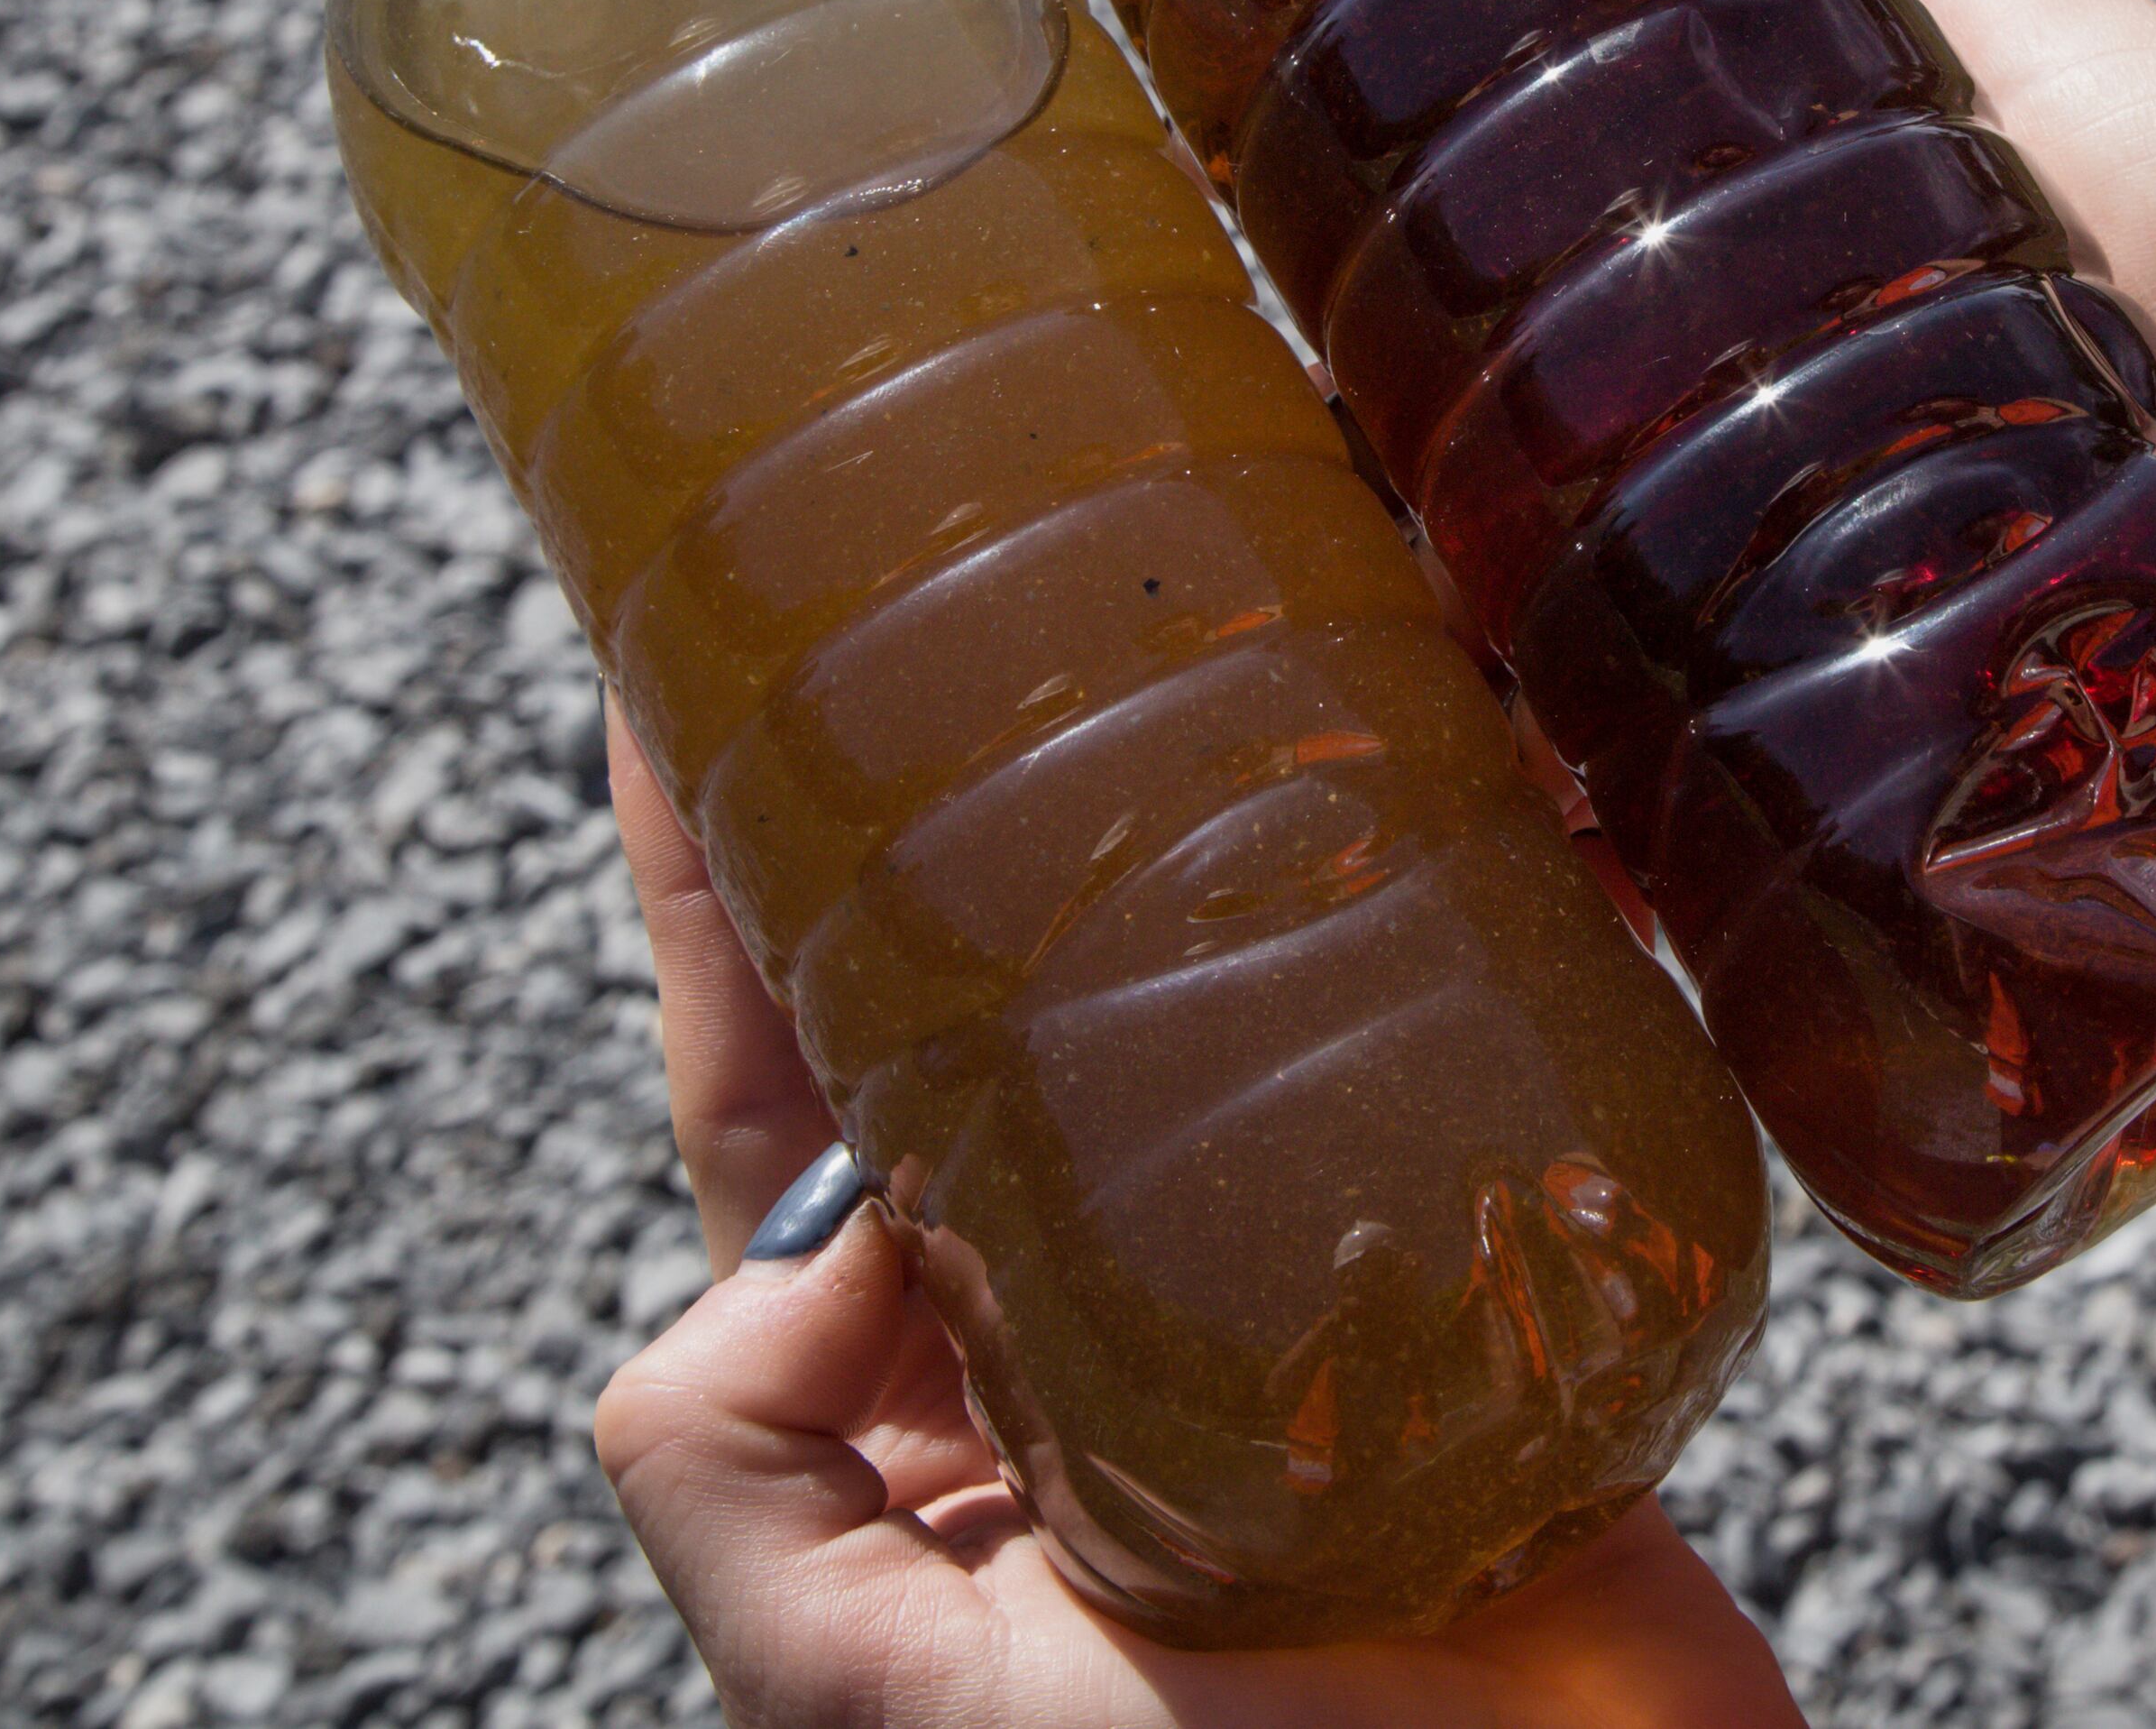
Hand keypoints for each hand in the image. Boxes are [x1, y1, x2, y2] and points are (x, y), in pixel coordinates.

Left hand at [587, 705, 1812, 1728]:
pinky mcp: (1481, 1259)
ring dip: (1188, 791)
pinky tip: (1456, 749)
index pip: (774, 1070)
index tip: (675, 653)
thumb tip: (823, 1219)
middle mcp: (1077, 1300)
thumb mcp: (871, 1703)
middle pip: (979, 969)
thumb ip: (746, 1477)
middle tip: (927, 543)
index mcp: (913, 1393)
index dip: (716, 868)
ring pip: (1202, 971)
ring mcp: (1280, 1265)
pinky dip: (1452, 888)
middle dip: (939, 763)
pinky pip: (1440, 1031)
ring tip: (1189, 588)